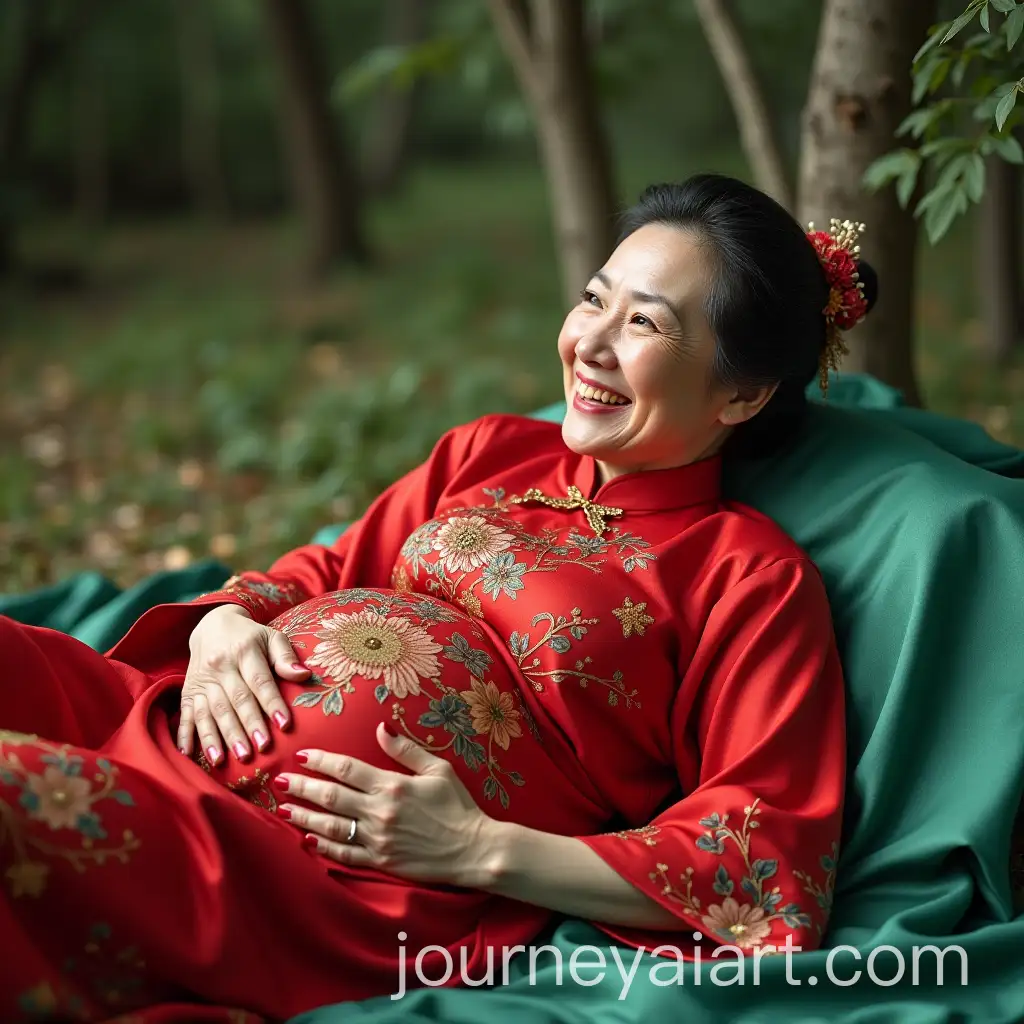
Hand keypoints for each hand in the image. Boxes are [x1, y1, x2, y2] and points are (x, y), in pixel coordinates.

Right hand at [178, 603, 309, 763]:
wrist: (212, 624)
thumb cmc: (250, 637)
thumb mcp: (271, 637)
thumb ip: (286, 657)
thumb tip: (303, 674)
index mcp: (244, 651)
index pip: (260, 681)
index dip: (271, 703)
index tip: (284, 725)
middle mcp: (220, 666)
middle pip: (235, 700)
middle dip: (247, 726)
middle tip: (260, 748)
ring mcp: (201, 680)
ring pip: (210, 711)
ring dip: (217, 737)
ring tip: (225, 760)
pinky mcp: (188, 690)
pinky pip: (186, 714)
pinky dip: (186, 735)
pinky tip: (188, 755)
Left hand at [274, 723, 493, 886]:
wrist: (473, 849)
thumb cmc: (459, 806)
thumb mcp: (438, 769)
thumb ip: (406, 750)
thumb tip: (381, 727)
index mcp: (392, 785)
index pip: (346, 769)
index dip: (321, 761)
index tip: (302, 755)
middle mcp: (379, 812)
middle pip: (330, 796)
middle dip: (302, 787)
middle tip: (279, 781)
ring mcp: (377, 839)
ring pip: (331, 827)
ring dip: (305, 817)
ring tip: (285, 809)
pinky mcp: (380, 862)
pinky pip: (344, 855)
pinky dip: (323, 848)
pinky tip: (308, 841)